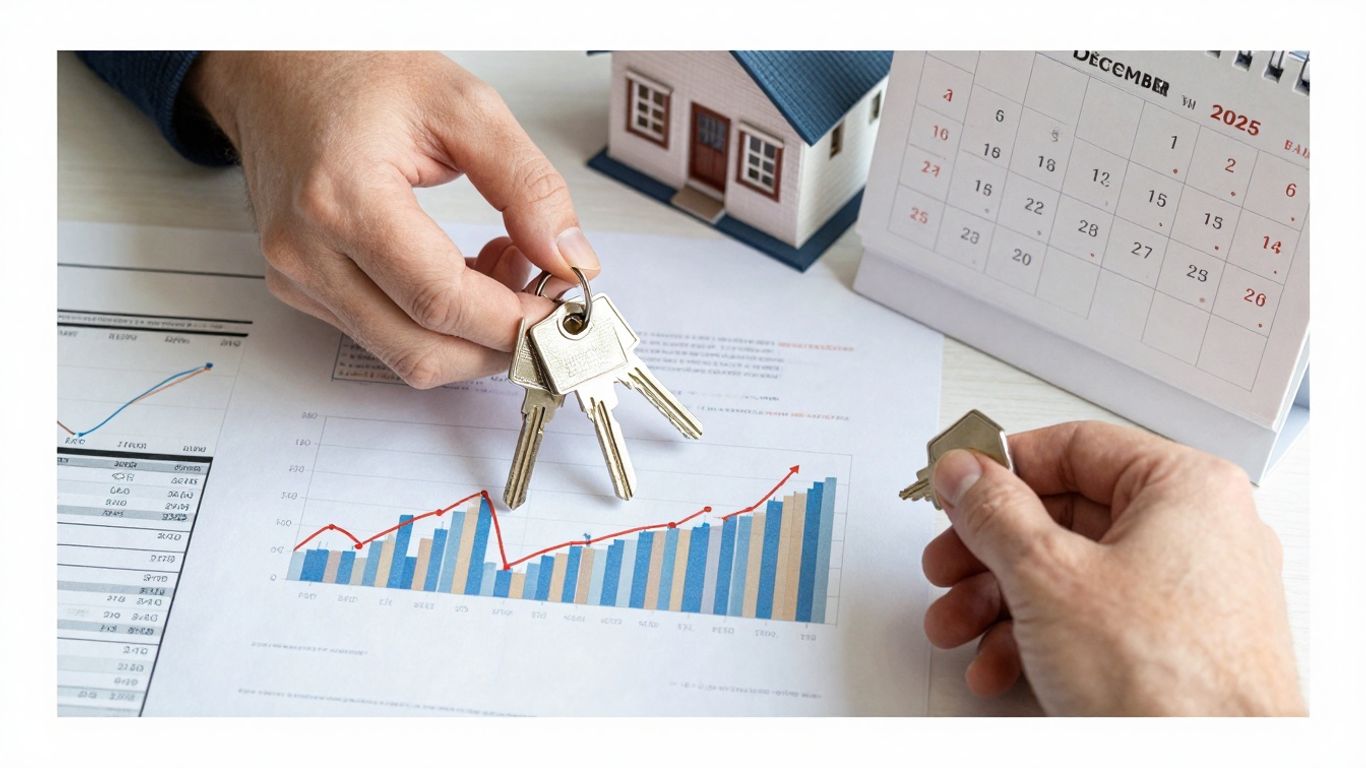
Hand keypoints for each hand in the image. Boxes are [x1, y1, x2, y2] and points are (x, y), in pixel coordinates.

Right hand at [186, 52, 597, 385]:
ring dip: (471, 332)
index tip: (561, 311)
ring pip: (405, 355)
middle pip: (423, 350)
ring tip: (504, 263)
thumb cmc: (353, 71)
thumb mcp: (465, 107)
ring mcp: (297, 276)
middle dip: (499, 342)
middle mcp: (307, 250)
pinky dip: (438, 321)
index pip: (441, 301)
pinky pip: (383, 334)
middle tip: (545, 297)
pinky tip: (462, 268)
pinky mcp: (301, 288)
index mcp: (342, 198)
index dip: (514, 321)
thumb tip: (570, 259)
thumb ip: (528, 187)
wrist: (278, 67)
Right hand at [922, 421, 1303, 714]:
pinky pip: (1095, 621)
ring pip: (1071, 574)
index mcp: (1186, 489)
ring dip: (1000, 602)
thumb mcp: (1049, 576)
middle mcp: (1199, 533)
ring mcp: (1192, 594)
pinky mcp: (1179, 646)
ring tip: (960, 627)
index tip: (955, 486)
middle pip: (1065, 516)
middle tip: (947, 565)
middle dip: (989, 552)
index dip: (1002, 466)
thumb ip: (994, 512)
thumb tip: (966, 473)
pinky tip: (1000, 666)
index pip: (1075, 446)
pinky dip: (1039, 639)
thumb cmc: (1172, 685)